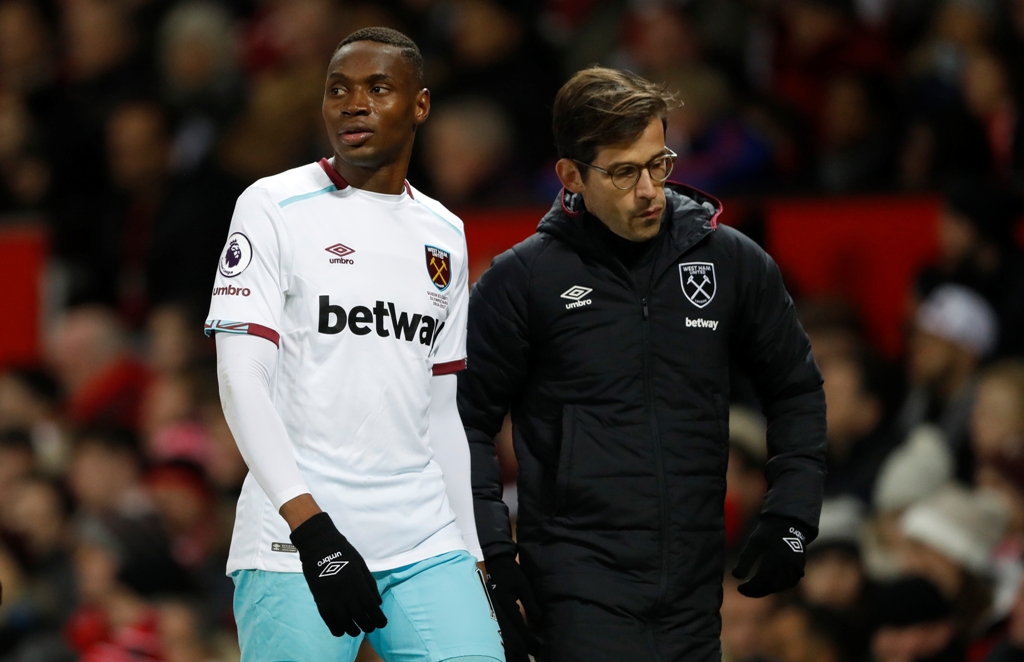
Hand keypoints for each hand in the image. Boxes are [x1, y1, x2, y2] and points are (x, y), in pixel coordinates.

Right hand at [289, 512, 387, 636]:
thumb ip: (371, 586)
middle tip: (370, 627)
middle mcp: (348, 597)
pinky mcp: (321, 603)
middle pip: (361, 619)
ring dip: (353, 630)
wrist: (320, 549)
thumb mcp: (362, 567)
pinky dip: (337, 630)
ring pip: (346, 624)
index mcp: (360, 587)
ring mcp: (334, 602)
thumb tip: (377, 603)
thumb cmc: (345, 555)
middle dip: (368, 626)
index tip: (382, 623)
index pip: (373, 610)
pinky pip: (330, 622)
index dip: (379, 620)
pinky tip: (341, 631)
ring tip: (356, 630)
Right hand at [485, 554, 539, 661]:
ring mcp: (495, 610)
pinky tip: (519, 636)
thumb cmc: (511, 572)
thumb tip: (539, 621)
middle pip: (511, 633)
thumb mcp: (524, 586)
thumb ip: (531, 604)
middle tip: (535, 652)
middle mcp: (499, 610)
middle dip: (522, 644)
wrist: (496, 561)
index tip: (538, 649)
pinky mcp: (495, 608)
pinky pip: (504, 624)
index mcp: (506, 605)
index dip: (529, 639)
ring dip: (517, 639)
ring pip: (507, 630)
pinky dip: (512, 631)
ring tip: (528, 648)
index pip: (519, 627)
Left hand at [732, 515, 808, 597]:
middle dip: (756, 591)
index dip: (750, 586)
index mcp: (777, 555)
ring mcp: (796, 569)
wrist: (789, 525)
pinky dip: (776, 587)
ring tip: (752, 589)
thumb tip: (736, 577)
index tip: (739, 588)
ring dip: (765, 590)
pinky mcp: (800, 571)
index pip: (762, 577)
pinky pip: (787, 585)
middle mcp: (789, 564)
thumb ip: (745, 559)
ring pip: (780, 587)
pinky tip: (765, 585)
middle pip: (771, 585)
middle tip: (743, 591)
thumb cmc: (768, 533)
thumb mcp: (754, 542)